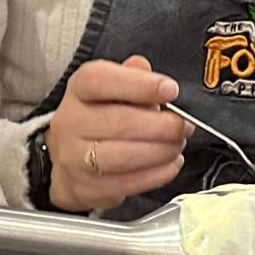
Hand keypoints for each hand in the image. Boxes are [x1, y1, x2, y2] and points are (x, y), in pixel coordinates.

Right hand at [46, 54, 190, 211]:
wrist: (70, 161)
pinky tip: (171, 164)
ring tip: (177, 145)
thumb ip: (132, 77)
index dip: (139, 85)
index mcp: (79, 89)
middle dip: (161, 125)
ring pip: (122, 156)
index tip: (170, 90)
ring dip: (160, 151)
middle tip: (184, 125)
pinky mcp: (87, 187)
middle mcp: (71, 122)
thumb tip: (144, 67)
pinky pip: (126, 184)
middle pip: (118, 122)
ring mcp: (75, 158)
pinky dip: (156, 174)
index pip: (100, 81)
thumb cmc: (99, 118)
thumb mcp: (112, 89)